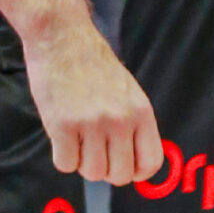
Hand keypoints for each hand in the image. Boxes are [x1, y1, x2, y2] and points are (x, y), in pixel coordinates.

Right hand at [20, 0, 161, 185]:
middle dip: (106, 170)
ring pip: (92, 173)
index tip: (125, 167)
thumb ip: (133, 124)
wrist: (62, 37)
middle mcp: (120, 120)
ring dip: (82, 163)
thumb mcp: (127, 91)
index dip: (136, 172)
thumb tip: (133, 162)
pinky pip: (66, 165)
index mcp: (140, 111)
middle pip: (120, 175)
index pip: (151, 163)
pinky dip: (62, 157)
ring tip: (77, 140)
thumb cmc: (93, 63)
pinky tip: (62, 136)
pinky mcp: (62, 125)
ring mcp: (91, 123)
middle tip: (95, 152)